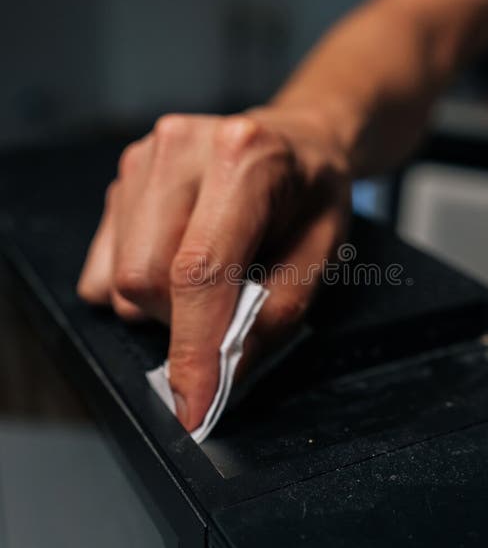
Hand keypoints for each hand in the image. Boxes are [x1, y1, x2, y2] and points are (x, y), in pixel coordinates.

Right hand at [77, 108, 350, 430]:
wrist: (296, 140)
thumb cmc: (312, 195)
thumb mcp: (322, 255)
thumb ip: (275, 314)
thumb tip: (224, 372)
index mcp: (245, 158)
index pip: (200, 270)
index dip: (193, 349)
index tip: (193, 407)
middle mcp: (181, 147)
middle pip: (145, 279)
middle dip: (182, 321)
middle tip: (227, 306)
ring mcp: (143, 158)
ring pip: (120, 278)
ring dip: (161, 303)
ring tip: (209, 275)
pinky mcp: (121, 177)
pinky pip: (104, 265)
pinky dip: (137, 286)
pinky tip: (177, 259)